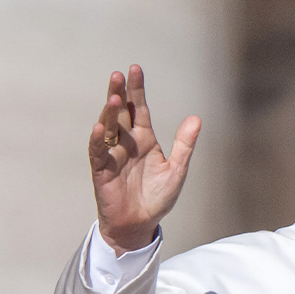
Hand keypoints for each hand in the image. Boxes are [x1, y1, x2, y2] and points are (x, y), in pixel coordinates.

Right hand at [89, 65, 201, 254]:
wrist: (140, 224)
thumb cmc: (157, 198)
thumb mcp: (176, 170)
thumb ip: (184, 145)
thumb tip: (197, 118)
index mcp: (144, 140)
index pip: (138, 109)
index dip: (136, 90)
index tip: (134, 68)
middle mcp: (126, 143)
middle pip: (120, 113)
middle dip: (118, 93)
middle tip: (118, 75)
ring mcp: (112, 156)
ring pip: (108, 129)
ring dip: (109, 113)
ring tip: (112, 96)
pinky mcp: (102, 171)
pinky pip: (98, 153)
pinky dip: (98, 140)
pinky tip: (100, 127)